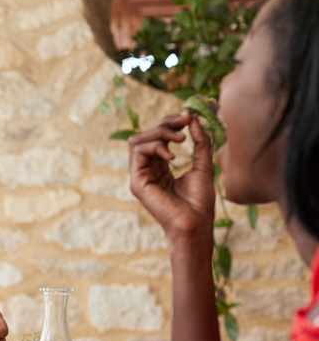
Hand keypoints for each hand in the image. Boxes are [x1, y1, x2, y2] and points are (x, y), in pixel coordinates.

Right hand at [128, 113, 215, 242]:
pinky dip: (156, 146)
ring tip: (180, 139)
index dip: (171, 123)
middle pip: (145, 135)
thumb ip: (199, 142)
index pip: (156, 137)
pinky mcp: (137, 182)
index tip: (189, 117)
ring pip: (137, 140)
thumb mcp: (204, 165)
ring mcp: (139, 175)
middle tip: (185, 121)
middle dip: (165, 124)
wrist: (196, 223)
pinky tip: (173, 156)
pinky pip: (138, 152)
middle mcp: (146, 169)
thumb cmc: (200, 201)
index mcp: (159, 166)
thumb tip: (193, 119)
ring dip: (159, 133)